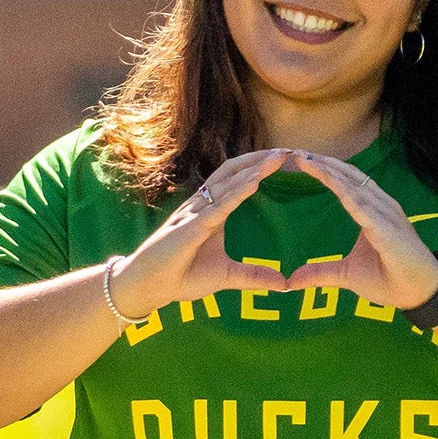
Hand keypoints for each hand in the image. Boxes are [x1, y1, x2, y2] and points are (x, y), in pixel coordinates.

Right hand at [109, 148, 297, 316]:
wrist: (149, 287)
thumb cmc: (181, 276)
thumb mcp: (227, 276)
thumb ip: (254, 276)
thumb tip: (285, 285)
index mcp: (213, 213)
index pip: (237, 182)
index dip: (258, 169)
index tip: (285, 161)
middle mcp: (203, 207)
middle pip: (233, 173)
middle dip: (259, 160)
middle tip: (288, 151)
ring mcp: (195, 215)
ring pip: (226, 184)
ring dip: (252, 170)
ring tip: (276, 159)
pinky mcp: (190, 228)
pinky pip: (217, 207)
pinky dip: (237, 194)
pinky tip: (255, 183)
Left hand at [283, 151, 437, 308]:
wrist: (421, 296)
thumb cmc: (390, 280)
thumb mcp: (347, 275)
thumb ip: (321, 273)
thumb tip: (291, 281)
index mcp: (373, 211)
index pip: (346, 182)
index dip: (326, 169)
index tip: (301, 159)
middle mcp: (381, 207)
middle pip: (350, 177)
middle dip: (324, 163)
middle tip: (297, 152)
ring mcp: (387, 217)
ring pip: (356, 187)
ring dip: (331, 173)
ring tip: (308, 161)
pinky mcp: (389, 231)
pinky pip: (366, 210)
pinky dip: (349, 195)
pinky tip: (333, 185)